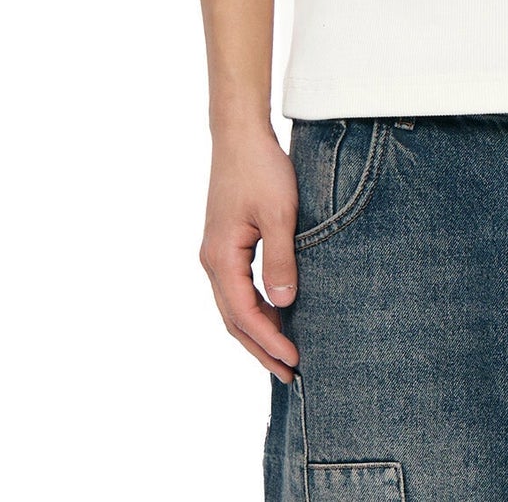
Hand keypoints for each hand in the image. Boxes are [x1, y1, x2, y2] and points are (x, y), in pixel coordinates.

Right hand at [199, 118, 302, 382]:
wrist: (240, 134)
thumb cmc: (260, 169)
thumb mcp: (279, 214)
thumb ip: (280, 260)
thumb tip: (284, 305)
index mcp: (221, 258)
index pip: (245, 315)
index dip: (269, 341)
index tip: (295, 360)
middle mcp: (212, 260)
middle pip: (234, 319)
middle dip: (260, 348)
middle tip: (289, 374)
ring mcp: (216, 252)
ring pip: (233, 306)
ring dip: (256, 331)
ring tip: (283, 354)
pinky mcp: (225, 243)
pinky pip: (236, 288)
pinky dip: (254, 309)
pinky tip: (274, 314)